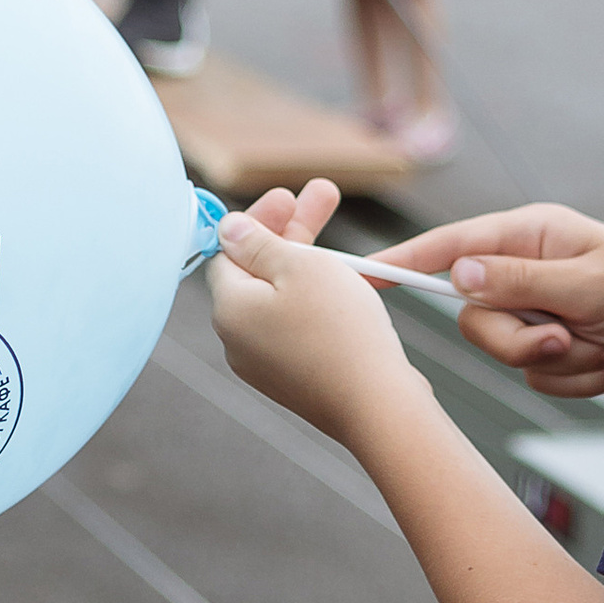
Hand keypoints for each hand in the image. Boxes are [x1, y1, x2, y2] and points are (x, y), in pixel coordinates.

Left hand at [210, 184, 418, 449]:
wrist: (377, 406)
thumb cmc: (341, 331)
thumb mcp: (301, 267)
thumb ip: (260, 243)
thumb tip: (226, 229)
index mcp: (229, 310)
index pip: (227, 252)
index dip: (258, 219)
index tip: (287, 196)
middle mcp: (237, 341)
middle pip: (257, 272)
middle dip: (292, 232)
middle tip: (323, 197)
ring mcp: (266, 364)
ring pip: (281, 299)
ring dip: (310, 262)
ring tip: (349, 240)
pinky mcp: (295, 379)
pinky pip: (298, 327)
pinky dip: (318, 300)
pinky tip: (349, 283)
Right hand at [370, 203, 603, 395]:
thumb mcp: (587, 284)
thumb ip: (519, 281)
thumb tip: (457, 273)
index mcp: (532, 234)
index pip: (453, 245)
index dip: (406, 260)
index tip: (363, 275)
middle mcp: (530, 270)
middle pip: (477, 319)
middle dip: (525, 343)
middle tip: (569, 341)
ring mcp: (543, 311)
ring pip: (511, 356)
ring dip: (567, 365)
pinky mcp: (560, 348)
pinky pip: (543, 378)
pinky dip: (583, 380)